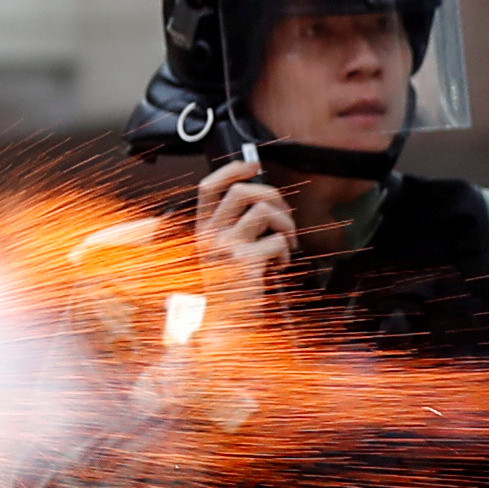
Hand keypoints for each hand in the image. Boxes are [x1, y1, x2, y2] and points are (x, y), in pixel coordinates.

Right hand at [192, 155, 293, 303]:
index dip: (232, 170)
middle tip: (283, 216)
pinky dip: (286, 252)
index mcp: (202, 228)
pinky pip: (276, 241)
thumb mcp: (222, 251)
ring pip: (264, 211)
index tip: (253, 165)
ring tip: (286, 242)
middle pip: (242, 191)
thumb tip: (263, 198)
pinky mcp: (244, 260)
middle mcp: (209, 233)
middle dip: (273, 196)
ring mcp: (225, 245)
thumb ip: (233, 226)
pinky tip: (278, 265)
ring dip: (285, 224)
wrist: (225, 322)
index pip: (209, 186)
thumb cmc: (230, 287)